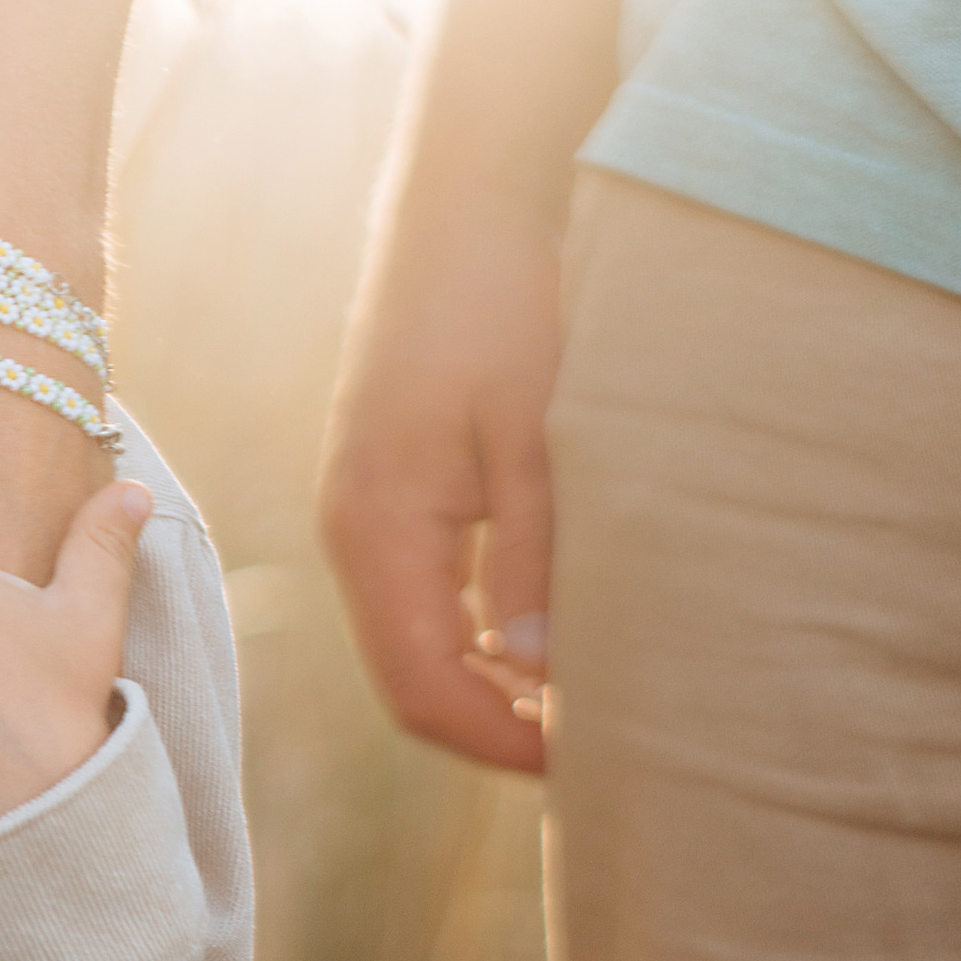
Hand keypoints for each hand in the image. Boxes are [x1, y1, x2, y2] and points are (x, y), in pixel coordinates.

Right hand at [317, 203, 563, 776]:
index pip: (423, 689)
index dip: (502, 745)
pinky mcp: (396, 485)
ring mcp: (369, 508)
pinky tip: (555, 632)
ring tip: (590, 701)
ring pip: (422, 641)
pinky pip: (431, 593)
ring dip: (496, 684)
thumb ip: (537, 555)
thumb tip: (539, 675)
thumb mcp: (539, 429)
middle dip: (500, 729)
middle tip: (604, 751)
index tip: (591, 767)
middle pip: (416, 680)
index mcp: (377, 526)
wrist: (467, 193)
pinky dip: (486, 633)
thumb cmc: (506, 294)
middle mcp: (356, 529)